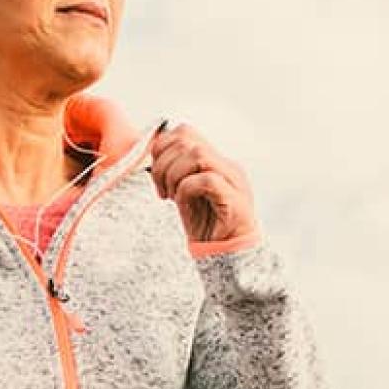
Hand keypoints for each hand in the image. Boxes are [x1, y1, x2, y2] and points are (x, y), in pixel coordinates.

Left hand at [148, 122, 258, 246]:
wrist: (228, 256)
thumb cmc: (206, 226)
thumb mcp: (184, 194)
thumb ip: (175, 172)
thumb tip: (152, 154)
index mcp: (217, 161)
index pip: (185, 132)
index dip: (162, 147)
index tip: (156, 175)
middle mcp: (228, 166)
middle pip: (187, 139)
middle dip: (163, 163)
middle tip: (161, 189)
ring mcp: (234, 182)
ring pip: (197, 155)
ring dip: (173, 175)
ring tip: (170, 196)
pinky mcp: (236, 202)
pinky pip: (207, 180)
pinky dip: (186, 189)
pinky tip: (180, 203)